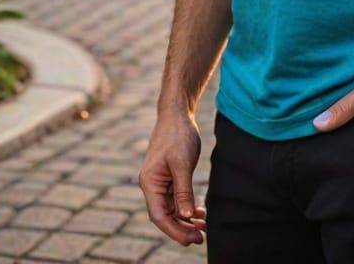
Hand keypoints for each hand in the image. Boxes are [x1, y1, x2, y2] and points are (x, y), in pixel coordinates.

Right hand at [138, 108, 207, 245]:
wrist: (177, 114)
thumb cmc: (177, 135)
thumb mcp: (182, 163)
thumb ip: (183, 190)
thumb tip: (185, 215)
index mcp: (150, 182)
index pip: (159, 216)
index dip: (175, 230)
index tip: (192, 239)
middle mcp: (152, 185)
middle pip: (165, 216)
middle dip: (182, 228)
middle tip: (201, 237)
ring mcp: (161, 182)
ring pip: (172, 209)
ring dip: (186, 219)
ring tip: (203, 226)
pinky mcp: (170, 177)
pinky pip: (177, 199)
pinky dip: (187, 207)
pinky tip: (200, 211)